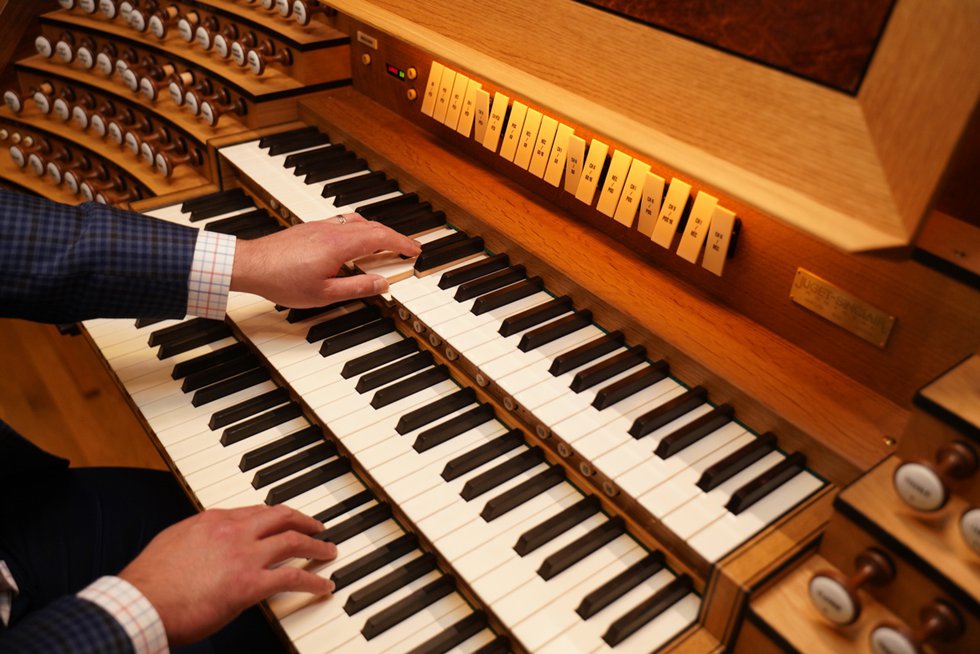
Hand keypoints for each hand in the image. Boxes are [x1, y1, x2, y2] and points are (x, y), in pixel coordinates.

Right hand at [119, 504, 336, 644]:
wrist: (140, 603)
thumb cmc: (149, 583)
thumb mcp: (173, 544)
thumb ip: (196, 540)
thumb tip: (206, 547)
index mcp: (212, 520)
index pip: (254, 511)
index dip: (275, 515)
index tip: (285, 519)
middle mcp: (233, 531)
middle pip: (280, 516)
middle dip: (304, 520)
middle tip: (318, 526)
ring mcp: (244, 555)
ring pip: (293, 541)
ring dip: (316, 546)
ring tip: (328, 551)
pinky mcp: (250, 583)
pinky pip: (292, 577)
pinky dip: (313, 580)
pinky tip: (323, 586)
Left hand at [230, 214, 419, 307]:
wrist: (250, 265)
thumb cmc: (282, 280)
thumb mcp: (325, 293)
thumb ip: (357, 287)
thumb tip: (382, 284)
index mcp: (340, 245)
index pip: (381, 237)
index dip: (402, 243)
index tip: (415, 251)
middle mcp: (332, 230)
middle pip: (372, 226)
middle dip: (394, 236)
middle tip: (407, 248)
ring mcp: (320, 226)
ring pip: (357, 221)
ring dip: (376, 231)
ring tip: (385, 244)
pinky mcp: (310, 228)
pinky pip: (343, 222)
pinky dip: (358, 229)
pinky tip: (355, 241)